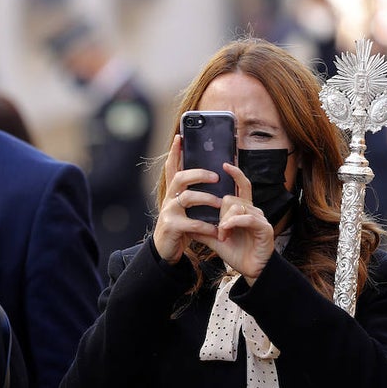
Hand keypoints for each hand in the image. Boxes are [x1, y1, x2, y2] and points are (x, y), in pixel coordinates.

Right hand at [153, 134, 228, 263]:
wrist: (165, 250)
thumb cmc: (181, 227)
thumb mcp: (186, 209)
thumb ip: (194, 194)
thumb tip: (214, 177)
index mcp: (173, 192)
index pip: (171, 167)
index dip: (175, 152)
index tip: (179, 137)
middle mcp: (169, 199)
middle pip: (180, 177)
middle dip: (198, 173)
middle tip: (215, 176)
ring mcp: (168, 212)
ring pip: (187, 198)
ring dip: (206, 199)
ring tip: (221, 204)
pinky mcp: (172, 226)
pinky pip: (193, 223)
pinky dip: (207, 226)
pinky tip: (217, 229)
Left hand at [197, 163, 275, 281]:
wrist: (251, 270)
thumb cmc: (237, 253)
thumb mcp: (215, 239)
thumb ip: (203, 229)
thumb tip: (187, 222)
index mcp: (242, 210)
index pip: (241, 186)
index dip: (235, 174)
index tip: (225, 164)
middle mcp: (253, 210)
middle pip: (231, 198)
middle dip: (220, 215)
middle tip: (219, 233)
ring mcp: (260, 218)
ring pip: (237, 207)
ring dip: (226, 222)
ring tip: (223, 236)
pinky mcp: (264, 228)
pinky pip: (247, 217)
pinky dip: (234, 223)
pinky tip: (227, 231)